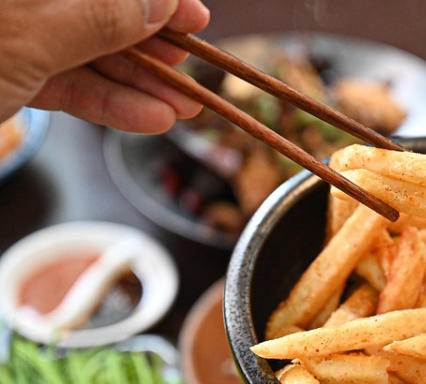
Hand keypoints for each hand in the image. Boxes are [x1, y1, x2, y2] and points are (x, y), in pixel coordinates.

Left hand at [0, 0, 209, 132]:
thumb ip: (98, 16)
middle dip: (151, 44)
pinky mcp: (8, 79)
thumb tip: (160, 0)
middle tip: (192, 66)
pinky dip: (110, 104)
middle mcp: (17, 6)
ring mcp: (14, 41)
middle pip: (99, 16)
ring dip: (140, 83)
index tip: (194, 17)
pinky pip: (67, 86)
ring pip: (86, 55)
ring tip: (185, 105)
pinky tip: (151, 117)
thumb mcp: (29, 36)